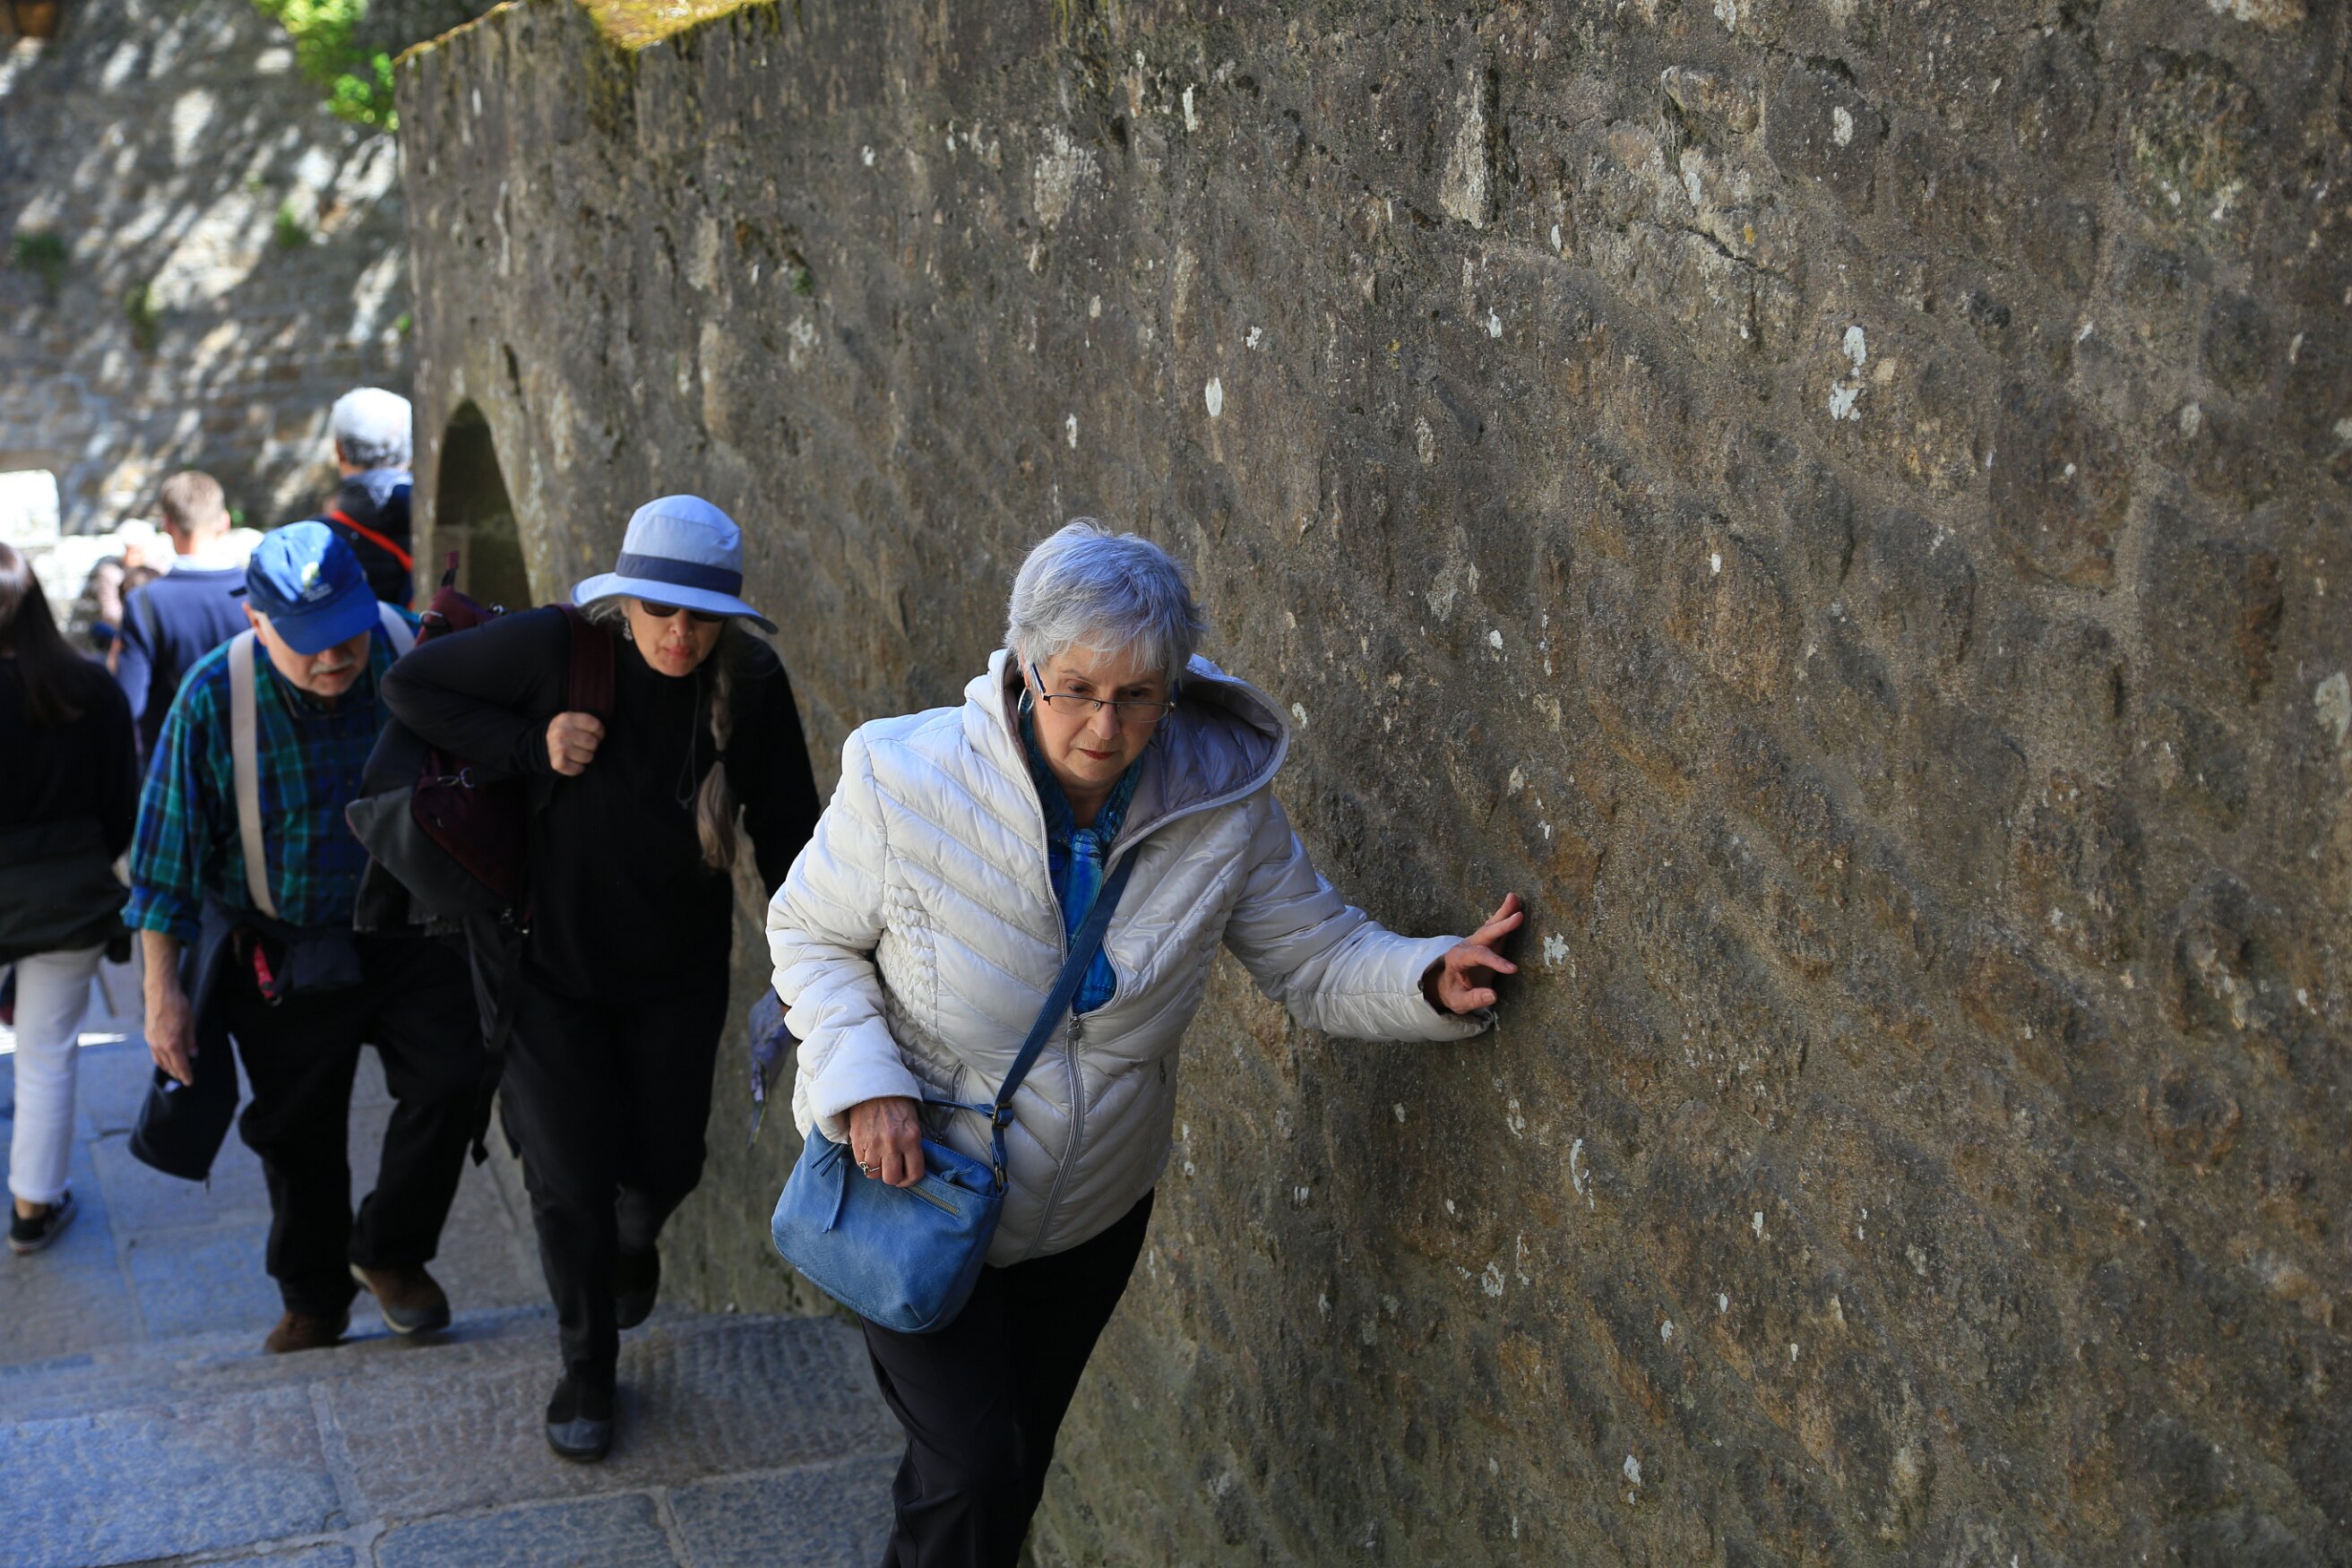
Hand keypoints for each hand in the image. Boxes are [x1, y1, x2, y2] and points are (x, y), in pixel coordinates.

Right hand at [143, 949, 197, 1085]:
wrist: (160, 992)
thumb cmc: (178, 1005)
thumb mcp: (190, 1023)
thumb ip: (191, 1040)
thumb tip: (193, 1053)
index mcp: (172, 1043)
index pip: (180, 1065)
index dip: (185, 1075)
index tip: (190, 1082)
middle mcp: (159, 1045)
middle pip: (169, 1065)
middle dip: (177, 1073)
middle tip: (184, 1078)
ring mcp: (151, 1040)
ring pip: (159, 1061)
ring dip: (168, 1068)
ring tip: (176, 1071)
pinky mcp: (148, 1035)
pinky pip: (154, 1053)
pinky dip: (161, 1060)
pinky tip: (166, 1059)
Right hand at [545, 711, 605, 775]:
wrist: (543, 743)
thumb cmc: (565, 731)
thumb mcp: (572, 720)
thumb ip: (587, 722)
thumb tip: (602, 734)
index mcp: (567, 718)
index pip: (595, 726)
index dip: (600, 732)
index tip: (596, 735)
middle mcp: (562, 732)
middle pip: (592, 743)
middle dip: (593, 746)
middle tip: (586, 745)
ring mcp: (559, 748)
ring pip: (588, 757)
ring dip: (586, 757)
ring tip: (579, 752)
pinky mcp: (557, 763)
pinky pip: (578, 769)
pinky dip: (578, 768)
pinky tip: (573, 762)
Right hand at [845, 1095, 925, 1186]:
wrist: (872, 1086)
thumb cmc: (895, 1102)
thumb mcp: (912, 1122)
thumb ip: (912, 1145)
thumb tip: (909, 1165)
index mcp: (911, 1138)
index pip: (914, 1173)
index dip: (910, 1180)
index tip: (906, 1177)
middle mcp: (893, 1144)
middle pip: (892, 1178)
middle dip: (892, 1177)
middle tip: (891, 1169)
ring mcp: (873, 1144)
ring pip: (873, 1174)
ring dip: (876, 1170)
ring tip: (878, 1159)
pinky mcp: (857, 1142)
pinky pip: (860, 1164)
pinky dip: (864, 1161)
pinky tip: (868, 1151)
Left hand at [1424, 893, 1524, 1014]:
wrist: (1447, 985)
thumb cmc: (1453, 994)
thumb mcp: (1459, 1002)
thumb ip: (1474, 999)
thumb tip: (1492, 995)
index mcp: (1457, 958)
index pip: (1478, 956)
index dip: (1495, 962)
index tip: (1513, 969)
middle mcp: (1465, 945)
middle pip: (1484, 933)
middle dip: (1501, 926)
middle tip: (1518, 917)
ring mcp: (1475, 941)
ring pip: (1490, 925)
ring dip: (1503, 912)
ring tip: (1514, 899)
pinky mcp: (1484, 941)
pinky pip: (1494, 926)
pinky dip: (1504, 914)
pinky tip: (1514, 902)